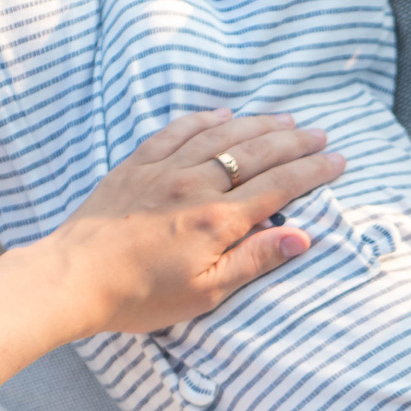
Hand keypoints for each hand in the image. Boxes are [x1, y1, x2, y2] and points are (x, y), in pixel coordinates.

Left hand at [26, 109, 345, 337]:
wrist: (72, 279)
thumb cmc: (140, 297)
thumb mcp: (207, 292)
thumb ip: (255, 260)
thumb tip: (301, 238)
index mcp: (218, 220)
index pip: (279, 186)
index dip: (313, 171)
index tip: (338, 160)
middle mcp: (195, 185)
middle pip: (256, 153)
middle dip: (295, 142)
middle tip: (321, 134)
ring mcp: (163, 170)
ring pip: (221, 135)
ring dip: (257, 124)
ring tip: (285, 119)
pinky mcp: (136, 166)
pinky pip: (176, 131)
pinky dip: (204, 119)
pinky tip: (222, 114)